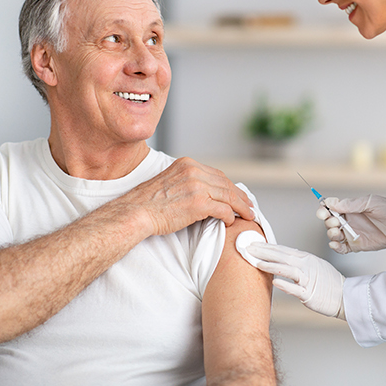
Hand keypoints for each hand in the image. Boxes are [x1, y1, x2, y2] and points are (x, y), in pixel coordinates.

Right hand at [111, 157, 254, 236]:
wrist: (135, 212)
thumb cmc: (148, 202)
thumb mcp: (169, 181)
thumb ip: (187, 182)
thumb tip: (202, 192)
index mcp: (187, 164)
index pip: (217, 174)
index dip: (230, 185)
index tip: (238, 194)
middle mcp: (194, 171)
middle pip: (226, 184)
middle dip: (240, 196)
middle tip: (249, 205)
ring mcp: (197, 187)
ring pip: (228, 196)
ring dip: (241, 207)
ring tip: (248, 215)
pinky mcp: (199, 203)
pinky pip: (223, 210)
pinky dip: (229, 216)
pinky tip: (231, 221)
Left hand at [244, 242, 344, 319]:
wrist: (344, 296)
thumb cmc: (328, 282)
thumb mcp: (314, 266)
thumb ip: (298, 261)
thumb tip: (282, 258)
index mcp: (306, 258)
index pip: (283, 250)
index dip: (268, 246)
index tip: (254, 243)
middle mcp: (307, 266)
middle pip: (282, 256)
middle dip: (264, 252)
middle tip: (249, 248)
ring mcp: (308, 280)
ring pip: (288, 270)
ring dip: (271, 266)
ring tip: (257, 263)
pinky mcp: (310, 294)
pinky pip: (296, 289)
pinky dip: (285, 285)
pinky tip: (274, 282)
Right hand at [319, 195, 385, 253]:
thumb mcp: (369, 202)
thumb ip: (350, 204)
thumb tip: (332, 203)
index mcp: (349, 208)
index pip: (330, 208)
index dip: (324, 210)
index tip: (323, 211)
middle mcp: (348, 221)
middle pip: (329, 222)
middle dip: (328, 222)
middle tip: (335, 222)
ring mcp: (351, 233)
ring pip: (333, 236)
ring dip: (331, 234)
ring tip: (338, 232)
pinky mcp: (356, 245)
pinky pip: (342, 248)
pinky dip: (336, 247)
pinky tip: (335, 244)